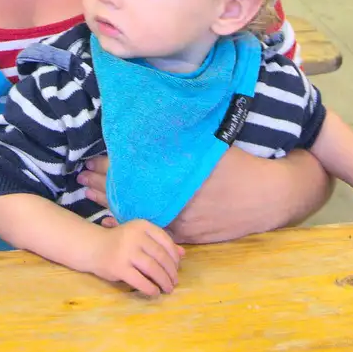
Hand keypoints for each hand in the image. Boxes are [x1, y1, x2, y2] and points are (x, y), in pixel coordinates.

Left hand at [79, 149, 329, 244]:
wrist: (272, 195)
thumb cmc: (242, 163)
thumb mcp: (211, 141)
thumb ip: (182, 134)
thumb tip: (154, 116)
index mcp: (178, 178)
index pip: (131, 174)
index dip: (107, 167)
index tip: (89, 159)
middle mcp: (176, 203)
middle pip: (129, 194)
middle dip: (102, 184)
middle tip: (80, 174)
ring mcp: (183, 223)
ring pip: (138, 214)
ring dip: (112, 203)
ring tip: (88, 193)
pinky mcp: (191, 235)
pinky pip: (155, 232)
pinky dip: (134, 223)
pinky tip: (113, 219)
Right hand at [90, 220, 184, 295]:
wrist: (92, 247)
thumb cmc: (120, 241)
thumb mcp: (140, 237)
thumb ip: (160, 243)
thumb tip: (183, 254)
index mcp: (142, 226)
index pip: (165, 241)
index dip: (174, 257)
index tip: (177, 267)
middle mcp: (135, 236)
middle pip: (161, 256)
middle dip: (171, 272)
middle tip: (174, 282)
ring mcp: (126, 252)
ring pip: (153, 269)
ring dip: (164, 281)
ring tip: (168, 288)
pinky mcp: (119, 267)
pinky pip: (140, 280)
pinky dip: (150, 288)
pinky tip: (154, 292)